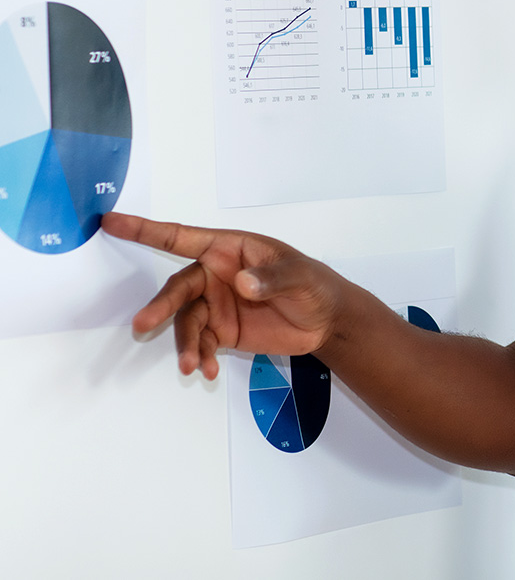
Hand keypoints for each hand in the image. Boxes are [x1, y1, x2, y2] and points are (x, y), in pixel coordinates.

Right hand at [106, 212, 346, 379]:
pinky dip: (200, 356)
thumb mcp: (300, 276)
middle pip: (179, 288)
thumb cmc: (314, 286)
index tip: (111, 221)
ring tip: (190, 364)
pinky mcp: (222, 331)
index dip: (145, 230)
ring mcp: (216, 304)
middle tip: (143, 325)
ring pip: (187, 321)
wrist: (326, 323)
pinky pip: (201, 343)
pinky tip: (206, 370)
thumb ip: (273, 278)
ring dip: (185, 343)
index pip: (181, 238)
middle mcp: (216, 275)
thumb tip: (243, 282)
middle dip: (161, 306)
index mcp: (230, 249)